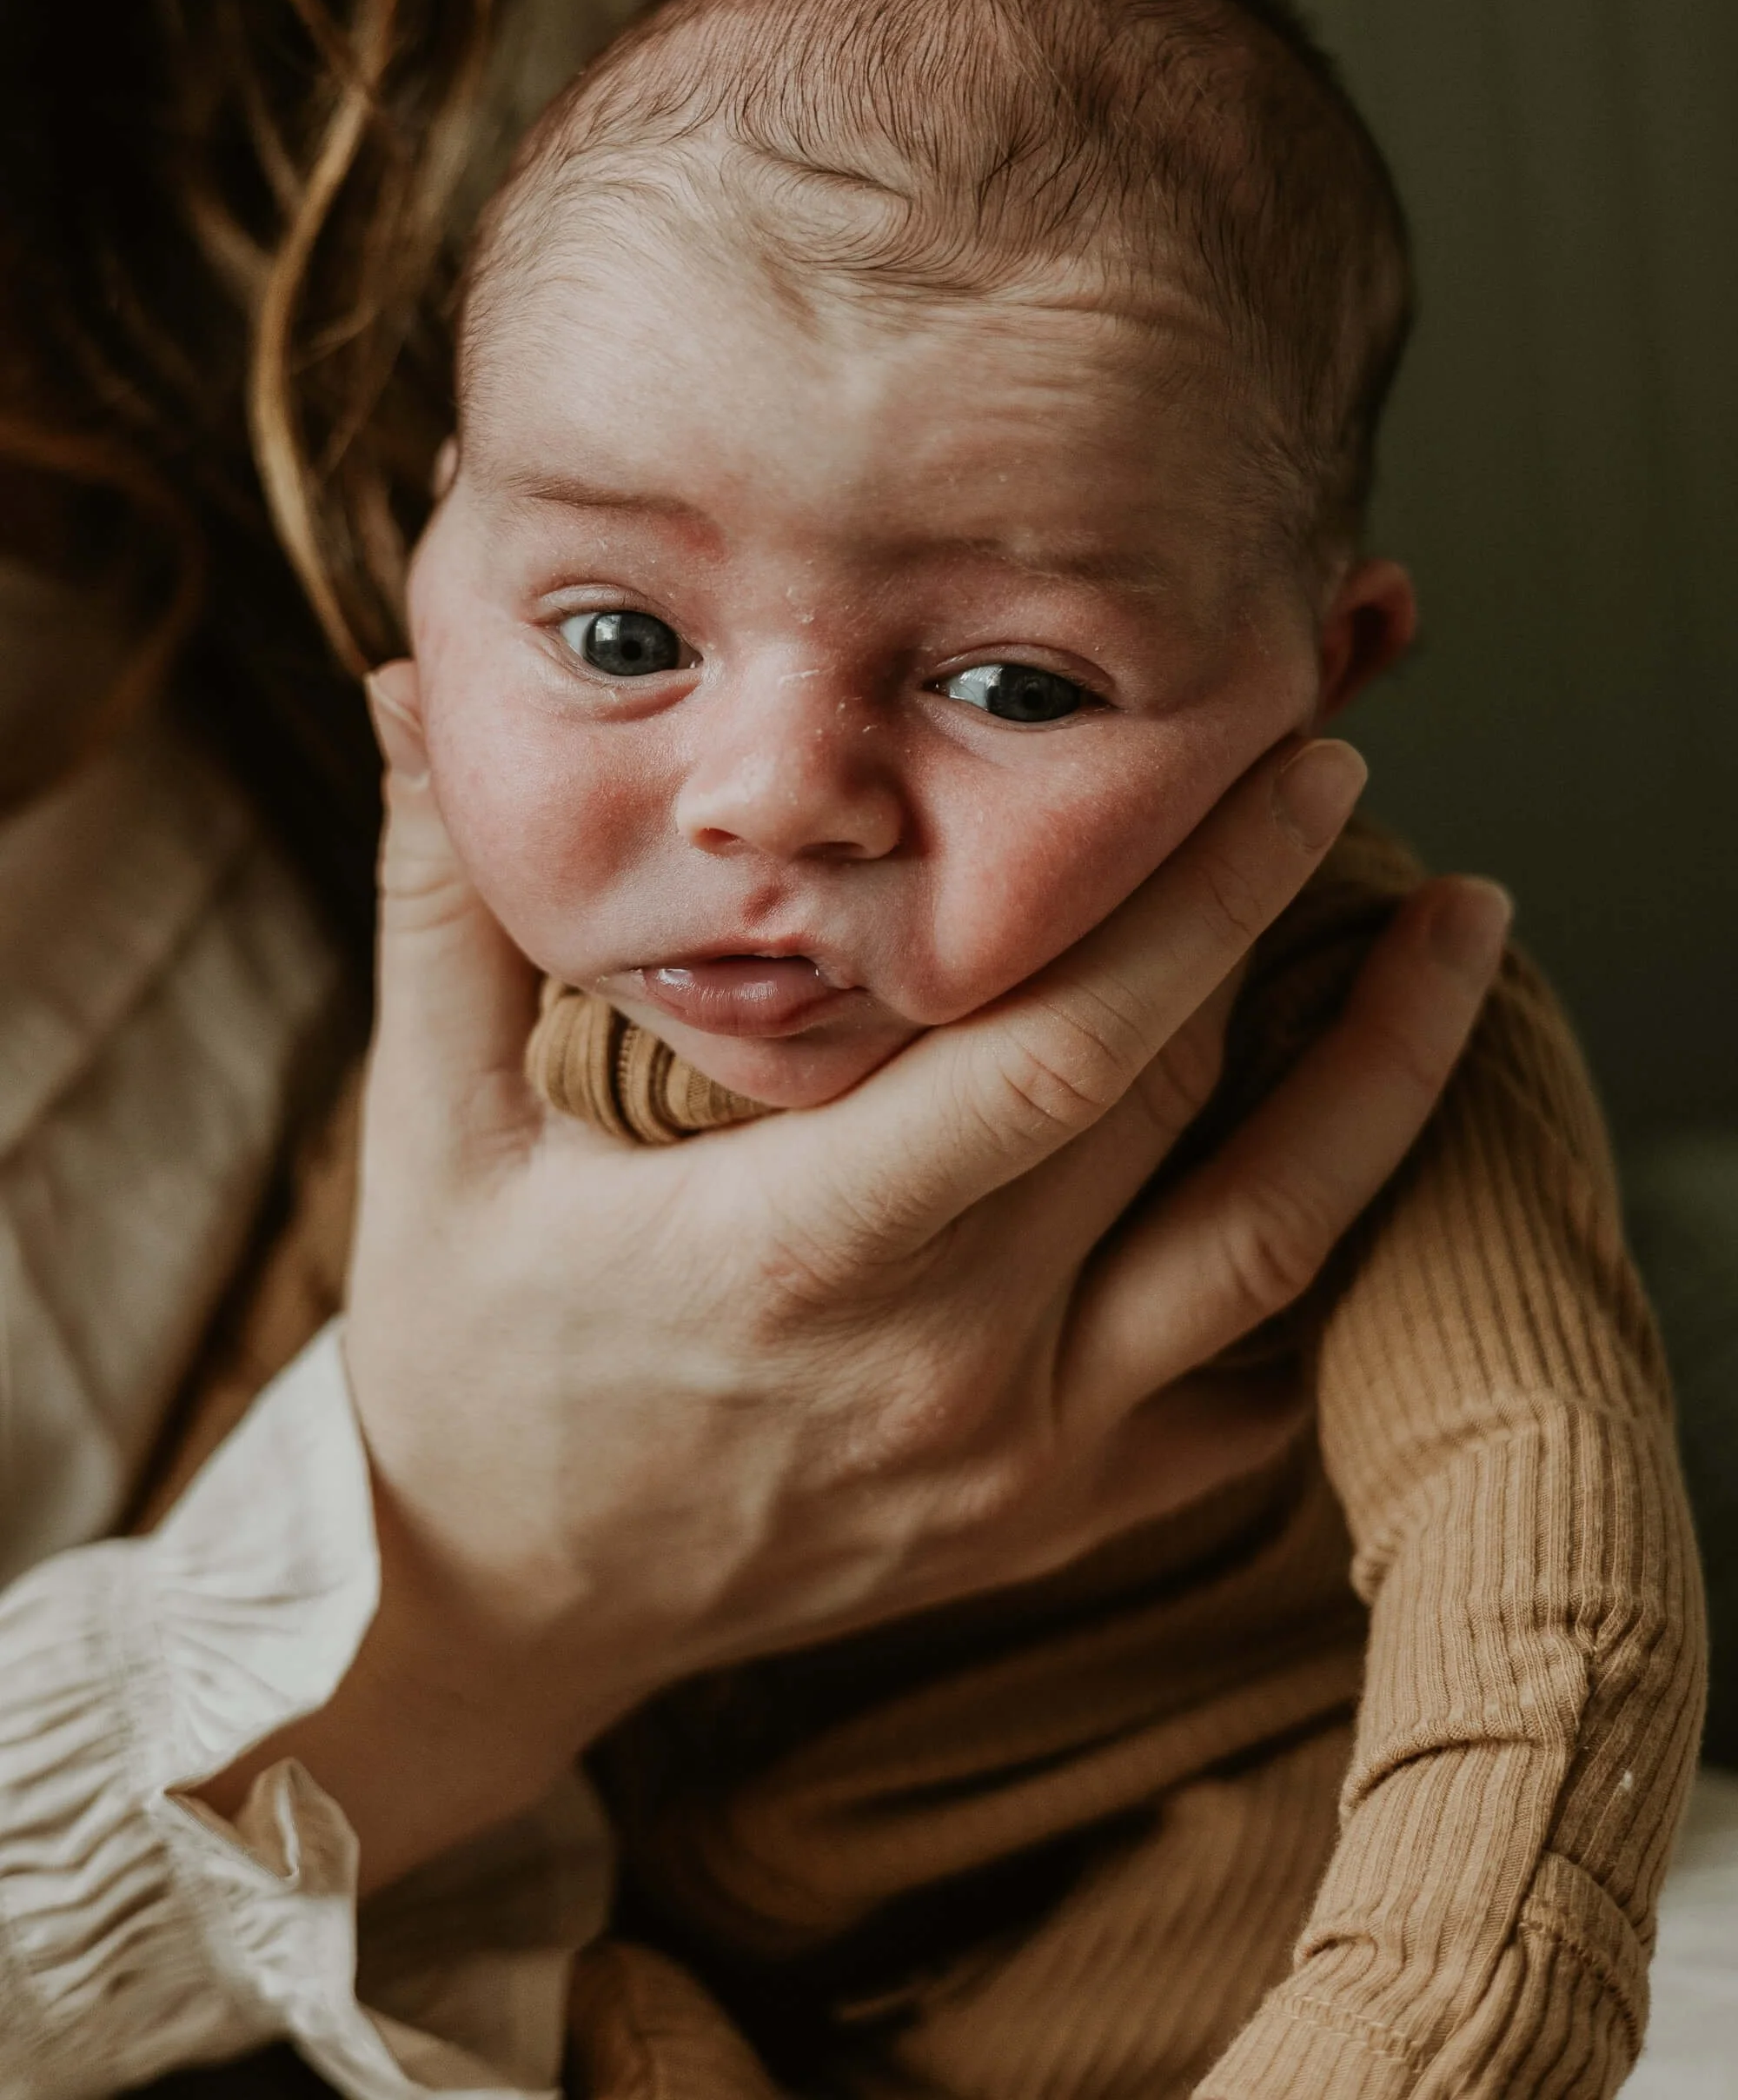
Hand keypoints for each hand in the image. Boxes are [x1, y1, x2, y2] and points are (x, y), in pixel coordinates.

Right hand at [227, 663, 1508, 1888]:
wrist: (496, 1594)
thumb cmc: (469, 1341)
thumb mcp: (428, 1122)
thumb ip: (442, 897)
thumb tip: (398, 682)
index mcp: (799, 1251)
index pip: (1061, 1052)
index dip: (1198, 894)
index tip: (1287, 758)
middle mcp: (945, 1369)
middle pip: (1189, 1116)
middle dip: (1298, 929)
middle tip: (1349, 773)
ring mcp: (1023, 1465)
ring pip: (1274, 1261)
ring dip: (1389, 1089)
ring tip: (1462, 941)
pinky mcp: (1058, 1520)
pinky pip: (1259, 1399)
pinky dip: (1336, 1263)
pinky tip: (1380, 1143)